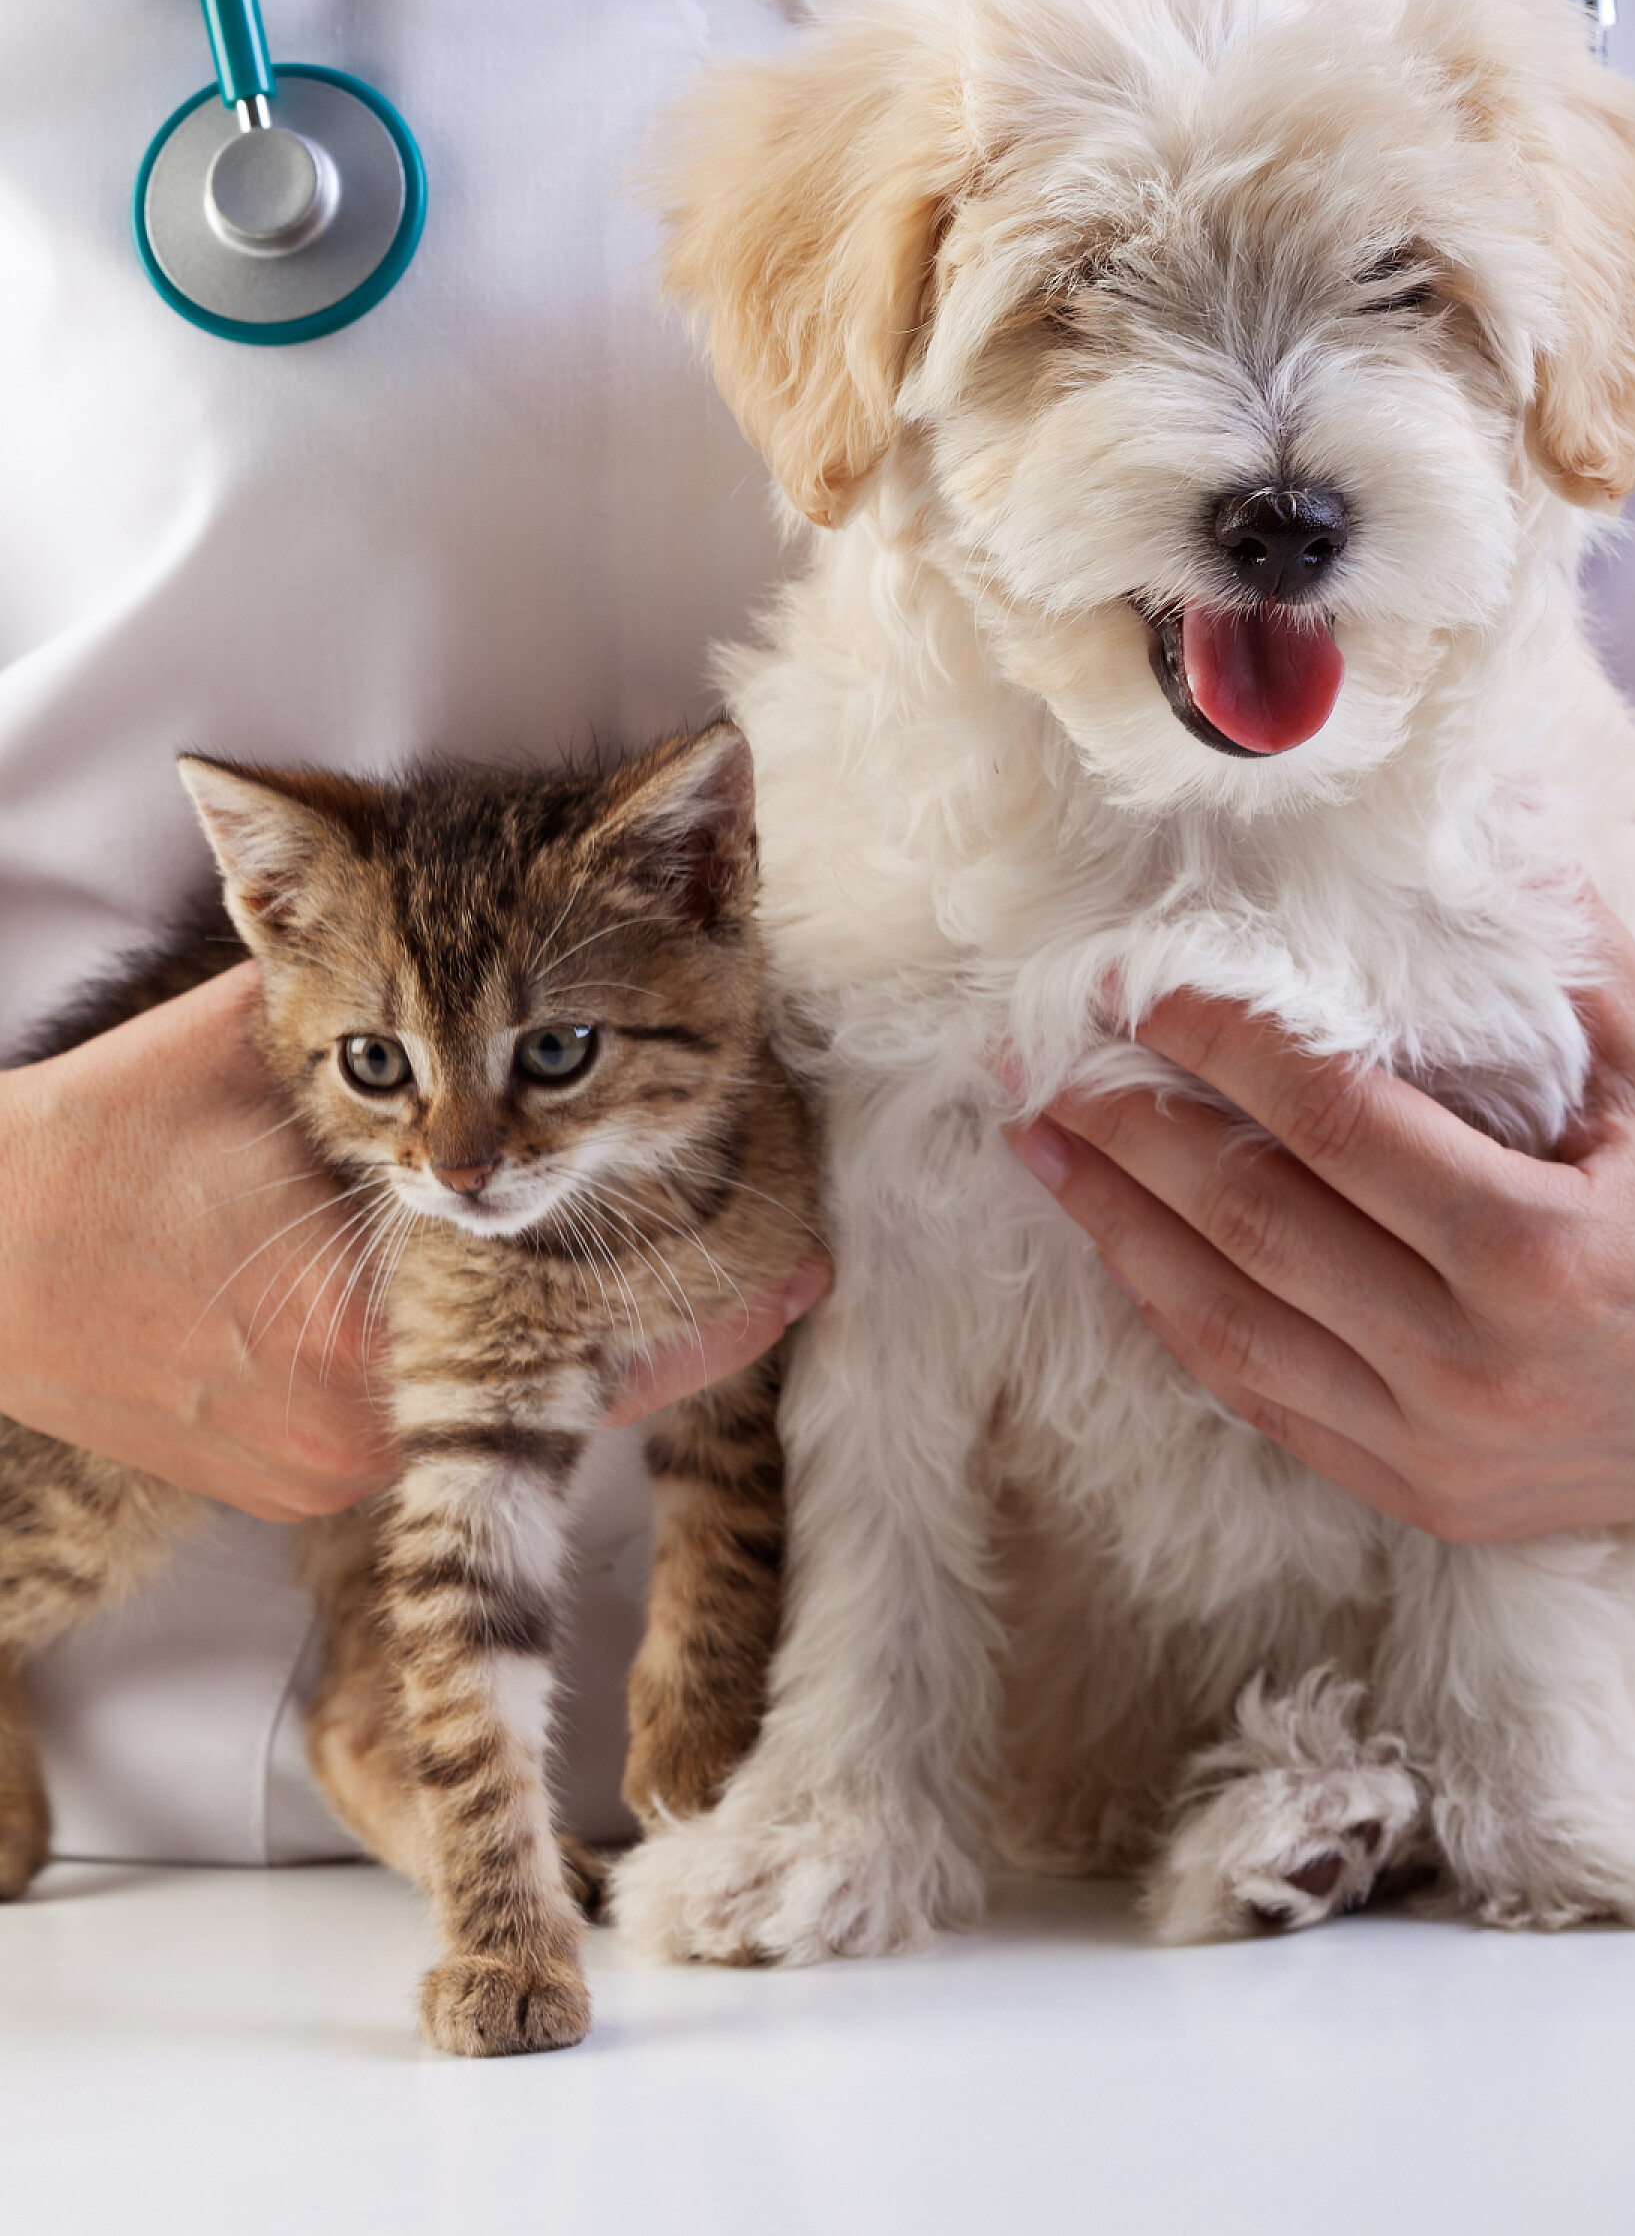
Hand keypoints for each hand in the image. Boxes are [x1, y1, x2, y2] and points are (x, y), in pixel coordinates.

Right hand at [0, 966, 827, 1520]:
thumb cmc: (108, 1144)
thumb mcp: (265, 1041)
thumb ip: (385, 965)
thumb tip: (484, 869)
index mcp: (371, 1311)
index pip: (590, 1319)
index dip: (712, 1294)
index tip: (808, 1270)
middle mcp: (362, 1415)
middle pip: (561, 1361)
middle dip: (651, 1294)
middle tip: (770, 1263)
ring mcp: (330, 1467)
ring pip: (498, 1385)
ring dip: (557, 1322)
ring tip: (628, 1264)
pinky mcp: (302, 1485)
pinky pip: (427, 1410)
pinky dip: (467, 1350)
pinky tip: (485, 1296)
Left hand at [1006, 899, 1634, 1540]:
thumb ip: (1557, 951)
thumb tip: (1473, 806)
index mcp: (1536, 1255)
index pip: (1323, 1125)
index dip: (1214, 1046)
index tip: (1135, 985)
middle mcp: (1472, 1370)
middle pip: (1248, 1230)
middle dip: (1127, 1131)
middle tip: (1040, 1054)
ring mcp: (1440, 1453)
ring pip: (1228, 1334)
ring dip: (1119, 1233)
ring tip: (1044, 1149)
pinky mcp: (1425, 1500)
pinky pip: (1265, 1406)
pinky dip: (1183, 1322)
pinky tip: (1128, 1252)